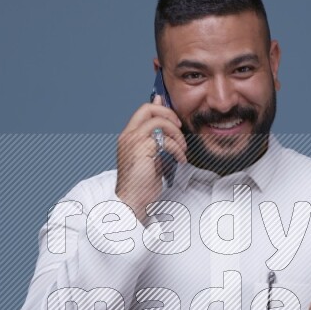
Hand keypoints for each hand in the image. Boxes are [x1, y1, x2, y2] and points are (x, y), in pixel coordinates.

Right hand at [114, 97, 187, 222]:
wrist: (132, 201)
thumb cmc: (140, 185)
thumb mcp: (151, 159)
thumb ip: (157, 143)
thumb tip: (167, 131)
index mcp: (128, 137)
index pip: (143, 111)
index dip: (161, 108)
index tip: (175, 120)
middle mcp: (128, 136)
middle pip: (148, 109)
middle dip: (168, 113)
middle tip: (179, 127)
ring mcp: (134, 141)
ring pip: (159, 121)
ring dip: (176, 133)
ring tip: (182, 148)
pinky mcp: (142, 149)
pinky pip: (166, 140)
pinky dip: (177, 149)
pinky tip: (180, 159)